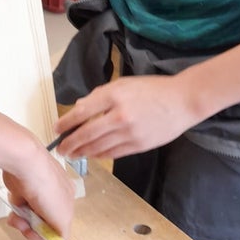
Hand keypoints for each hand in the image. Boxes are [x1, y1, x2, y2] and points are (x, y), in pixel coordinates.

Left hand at [2, 144, 74, 239]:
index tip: (40, 238)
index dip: (49, 236)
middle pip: (43, 223)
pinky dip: (16, 211)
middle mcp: (54, 196)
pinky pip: (19, 208)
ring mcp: (36, 192)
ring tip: (16, 217)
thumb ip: (63, 233)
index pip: (60, 227)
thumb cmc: (45, 187)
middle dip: (33, 229)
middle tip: (26, 228)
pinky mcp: (22, 188)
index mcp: (68, 200)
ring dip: (22, 222)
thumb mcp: (62, 217)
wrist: (24, 163)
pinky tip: (14, 208)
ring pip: (29, 217)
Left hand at [55, 75, 199, 159]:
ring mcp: (130, 132)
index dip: (66, 123)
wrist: (182, 101)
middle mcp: (120, 115)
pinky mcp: (139, 145)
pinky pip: (113, 153)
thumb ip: (100, 96)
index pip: (82, 112)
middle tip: (59, 148)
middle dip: (70, 143)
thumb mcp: (123, 84)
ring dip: (82, 152)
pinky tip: (91, 155)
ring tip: (71, 154)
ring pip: (98, 146)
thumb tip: (79, 108)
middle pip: (87, 133)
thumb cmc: (152, 89)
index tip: (56, 129)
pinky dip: (99, 155)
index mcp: (114, 95)